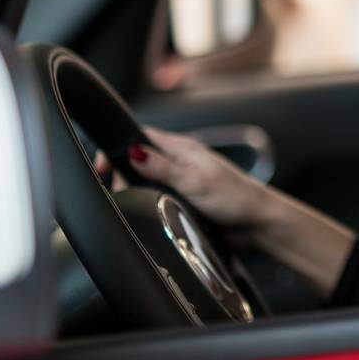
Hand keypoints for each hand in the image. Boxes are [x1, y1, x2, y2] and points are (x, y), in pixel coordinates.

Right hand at [93, 125, 272, 230]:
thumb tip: (134, 153)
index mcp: (181, 148)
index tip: (102, 167)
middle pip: (137, 161)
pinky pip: (155, 198)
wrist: (257, 223)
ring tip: (131, 203)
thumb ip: (163, 168)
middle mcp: (179, 161)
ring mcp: (180, 180)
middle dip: (122, 175)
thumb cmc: (235, 198)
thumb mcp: (195, 182)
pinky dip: (147, 203)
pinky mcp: (182, 199)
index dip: (117, 147)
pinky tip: (145, 212)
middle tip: (118, 193)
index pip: (140, 136)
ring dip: (135, 191)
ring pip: (144, 181)